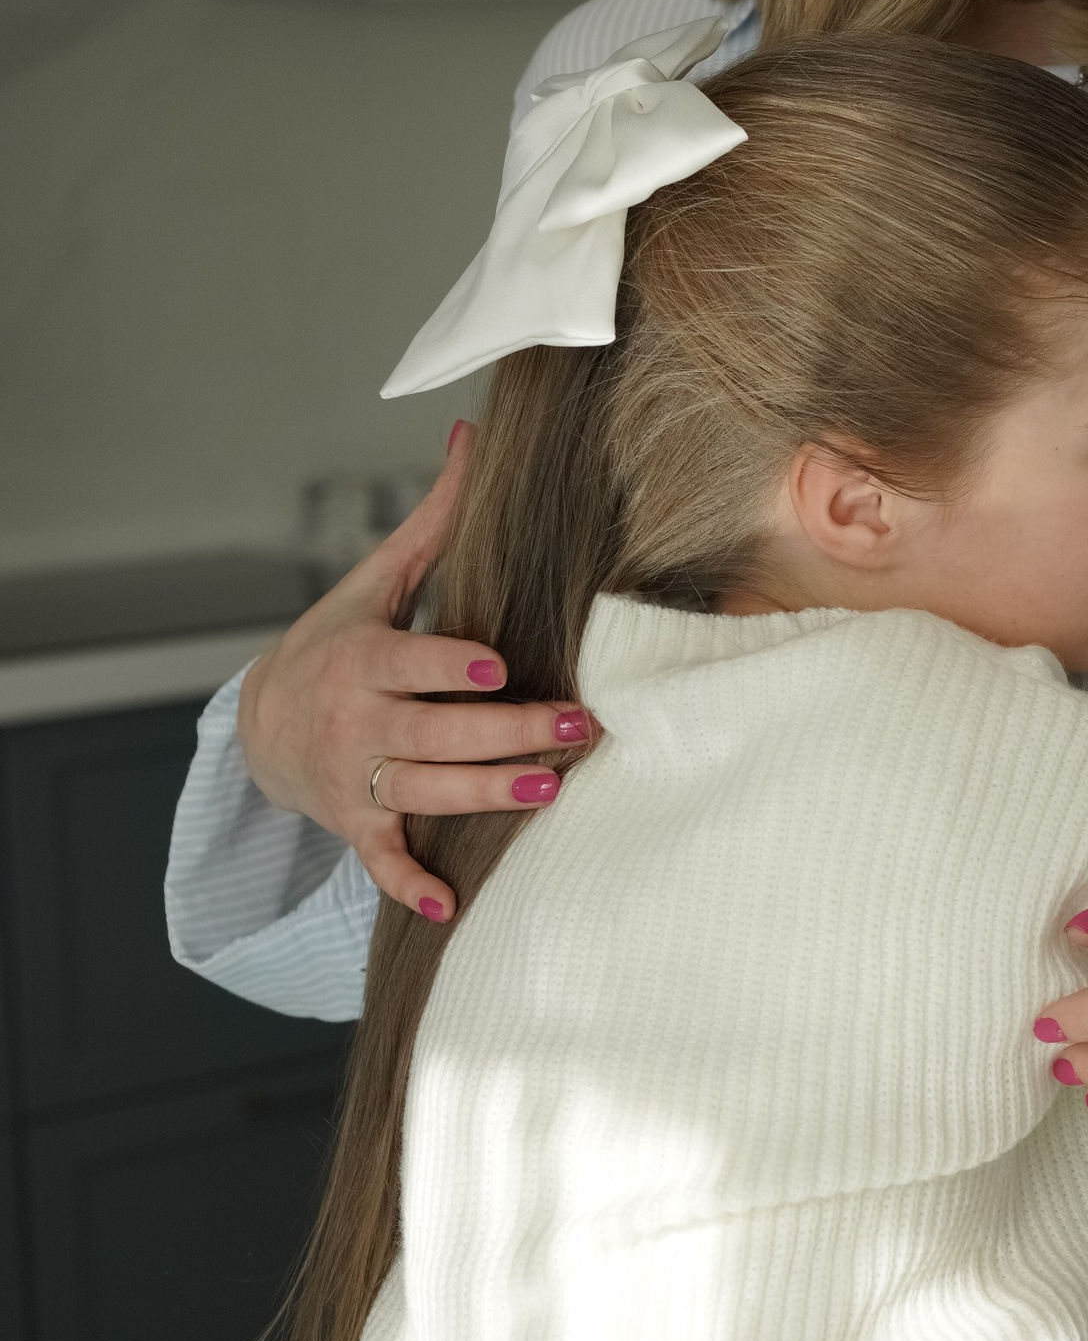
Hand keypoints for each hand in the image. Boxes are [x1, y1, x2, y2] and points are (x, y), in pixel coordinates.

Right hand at [235, 426, 593, 923]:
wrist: (261, 724)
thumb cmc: (337, 641)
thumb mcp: (374, 579)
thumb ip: (433, 518)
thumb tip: (472, 433)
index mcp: (360, 659)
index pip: (409, 663)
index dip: (450, 668)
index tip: (499, 669)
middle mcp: (353, 723)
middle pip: (431, 733)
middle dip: (503, 735)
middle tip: (574, 727)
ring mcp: (353, 778)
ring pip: (422, 791)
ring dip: (483, 796)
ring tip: (547, 790)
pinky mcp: (356, 824)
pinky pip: (382, 860)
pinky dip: (409, 885)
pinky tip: (450, 908)